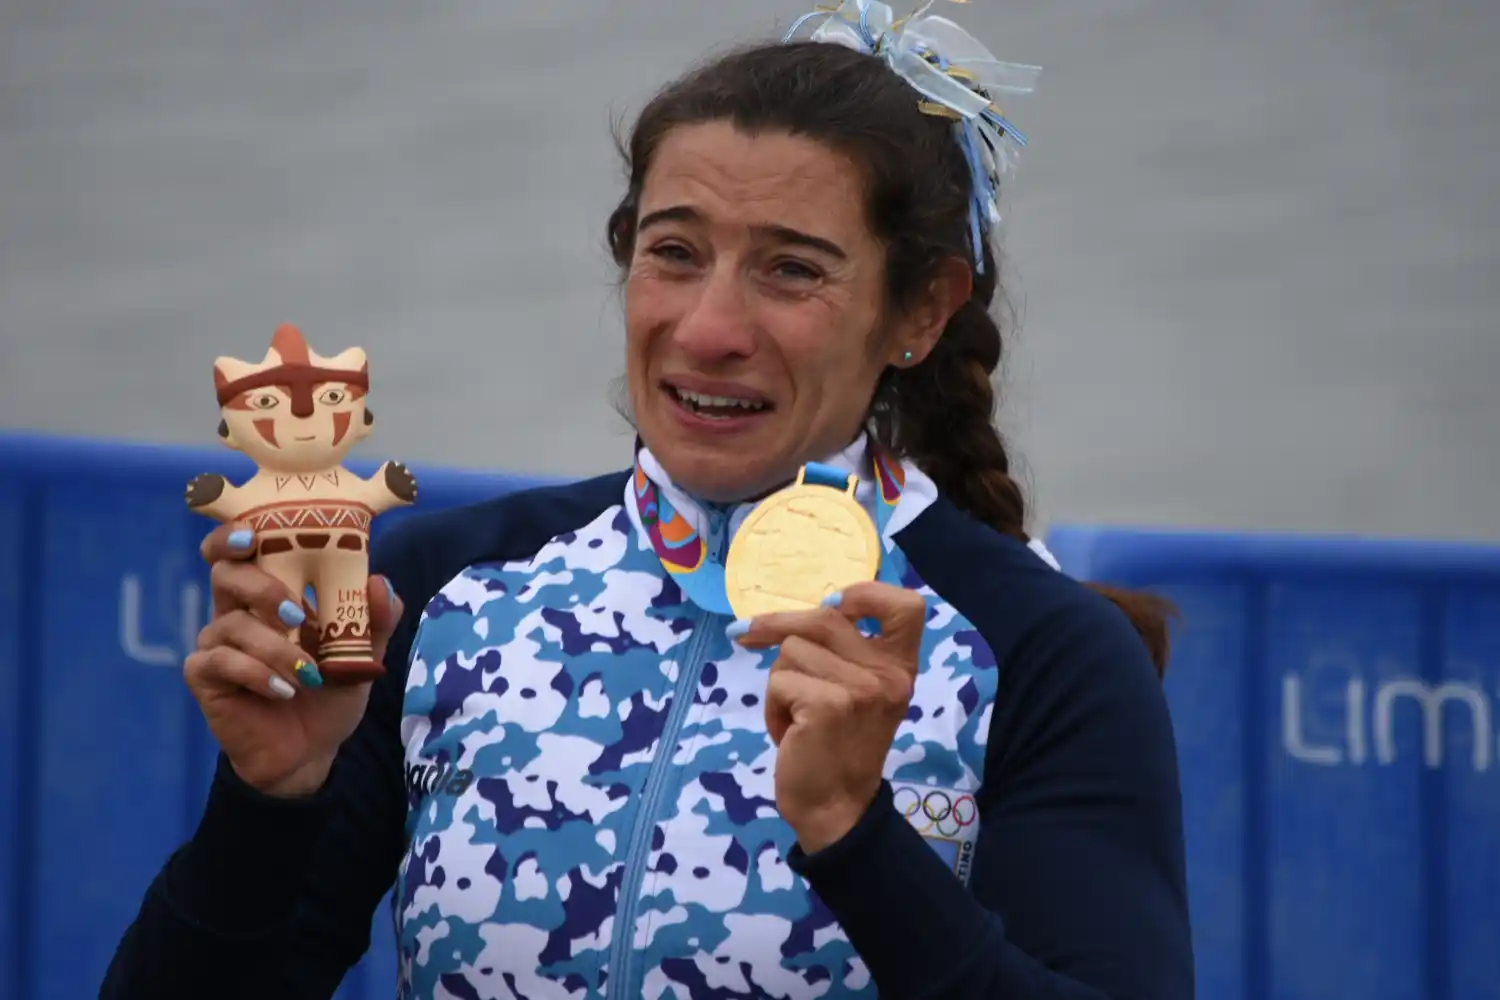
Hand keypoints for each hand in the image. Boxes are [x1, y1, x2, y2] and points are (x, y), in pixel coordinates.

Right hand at [183, 522, 404, 798]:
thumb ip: (375, 620)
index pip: (241, 550)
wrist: (310, 750)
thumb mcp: (364, 656)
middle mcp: (237, 611)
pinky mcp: (205, 676)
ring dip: (276, 649)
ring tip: (309, 676)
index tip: (255, 534)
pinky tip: (283, 691)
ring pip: (232, 625)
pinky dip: (257, 674)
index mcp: (270, 593)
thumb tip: (380, 583)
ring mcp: (216, 643)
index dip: (236, 534)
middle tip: (294, 612)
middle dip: (260, 587)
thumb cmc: (330, 691)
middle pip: (225, 574)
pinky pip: (220, 662)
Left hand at [734, 582, 926, 852]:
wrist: (836, 808)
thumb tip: (798, 612)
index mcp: (901, 666)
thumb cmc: (839, 747)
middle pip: (823, 618)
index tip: (834, 604)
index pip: (907, 605)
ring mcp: (861, 690)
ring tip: (794, 715)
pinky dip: (773, 707)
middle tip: (746, 635)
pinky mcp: (828, 706)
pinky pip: (779, 681)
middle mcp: (889, 675)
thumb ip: (845, 652)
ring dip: (780, 682)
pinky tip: (789, 731)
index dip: (867, 593)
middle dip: (777, 625)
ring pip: (792, 650)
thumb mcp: (858, 692)